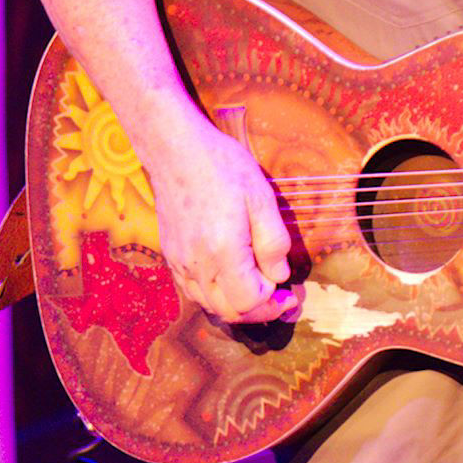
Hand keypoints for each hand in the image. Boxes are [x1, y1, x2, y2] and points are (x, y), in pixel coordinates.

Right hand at [140, 106, 300, 324]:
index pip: (248, 301)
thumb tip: (279, 275)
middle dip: (259, 311)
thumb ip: (273, 242)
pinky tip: (234, 278)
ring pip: (209, 305)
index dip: (273, 302)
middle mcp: (196, 265)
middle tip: (281, 299)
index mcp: (222, 252)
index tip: (290, 294)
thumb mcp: (261, 198)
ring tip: (261, 290)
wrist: (176, 151)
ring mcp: (179, 263)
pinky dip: (217, 295)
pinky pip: (194, 291)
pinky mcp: (171, 256)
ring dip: (237, 306)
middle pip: (228, 311)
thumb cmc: (222, 167)